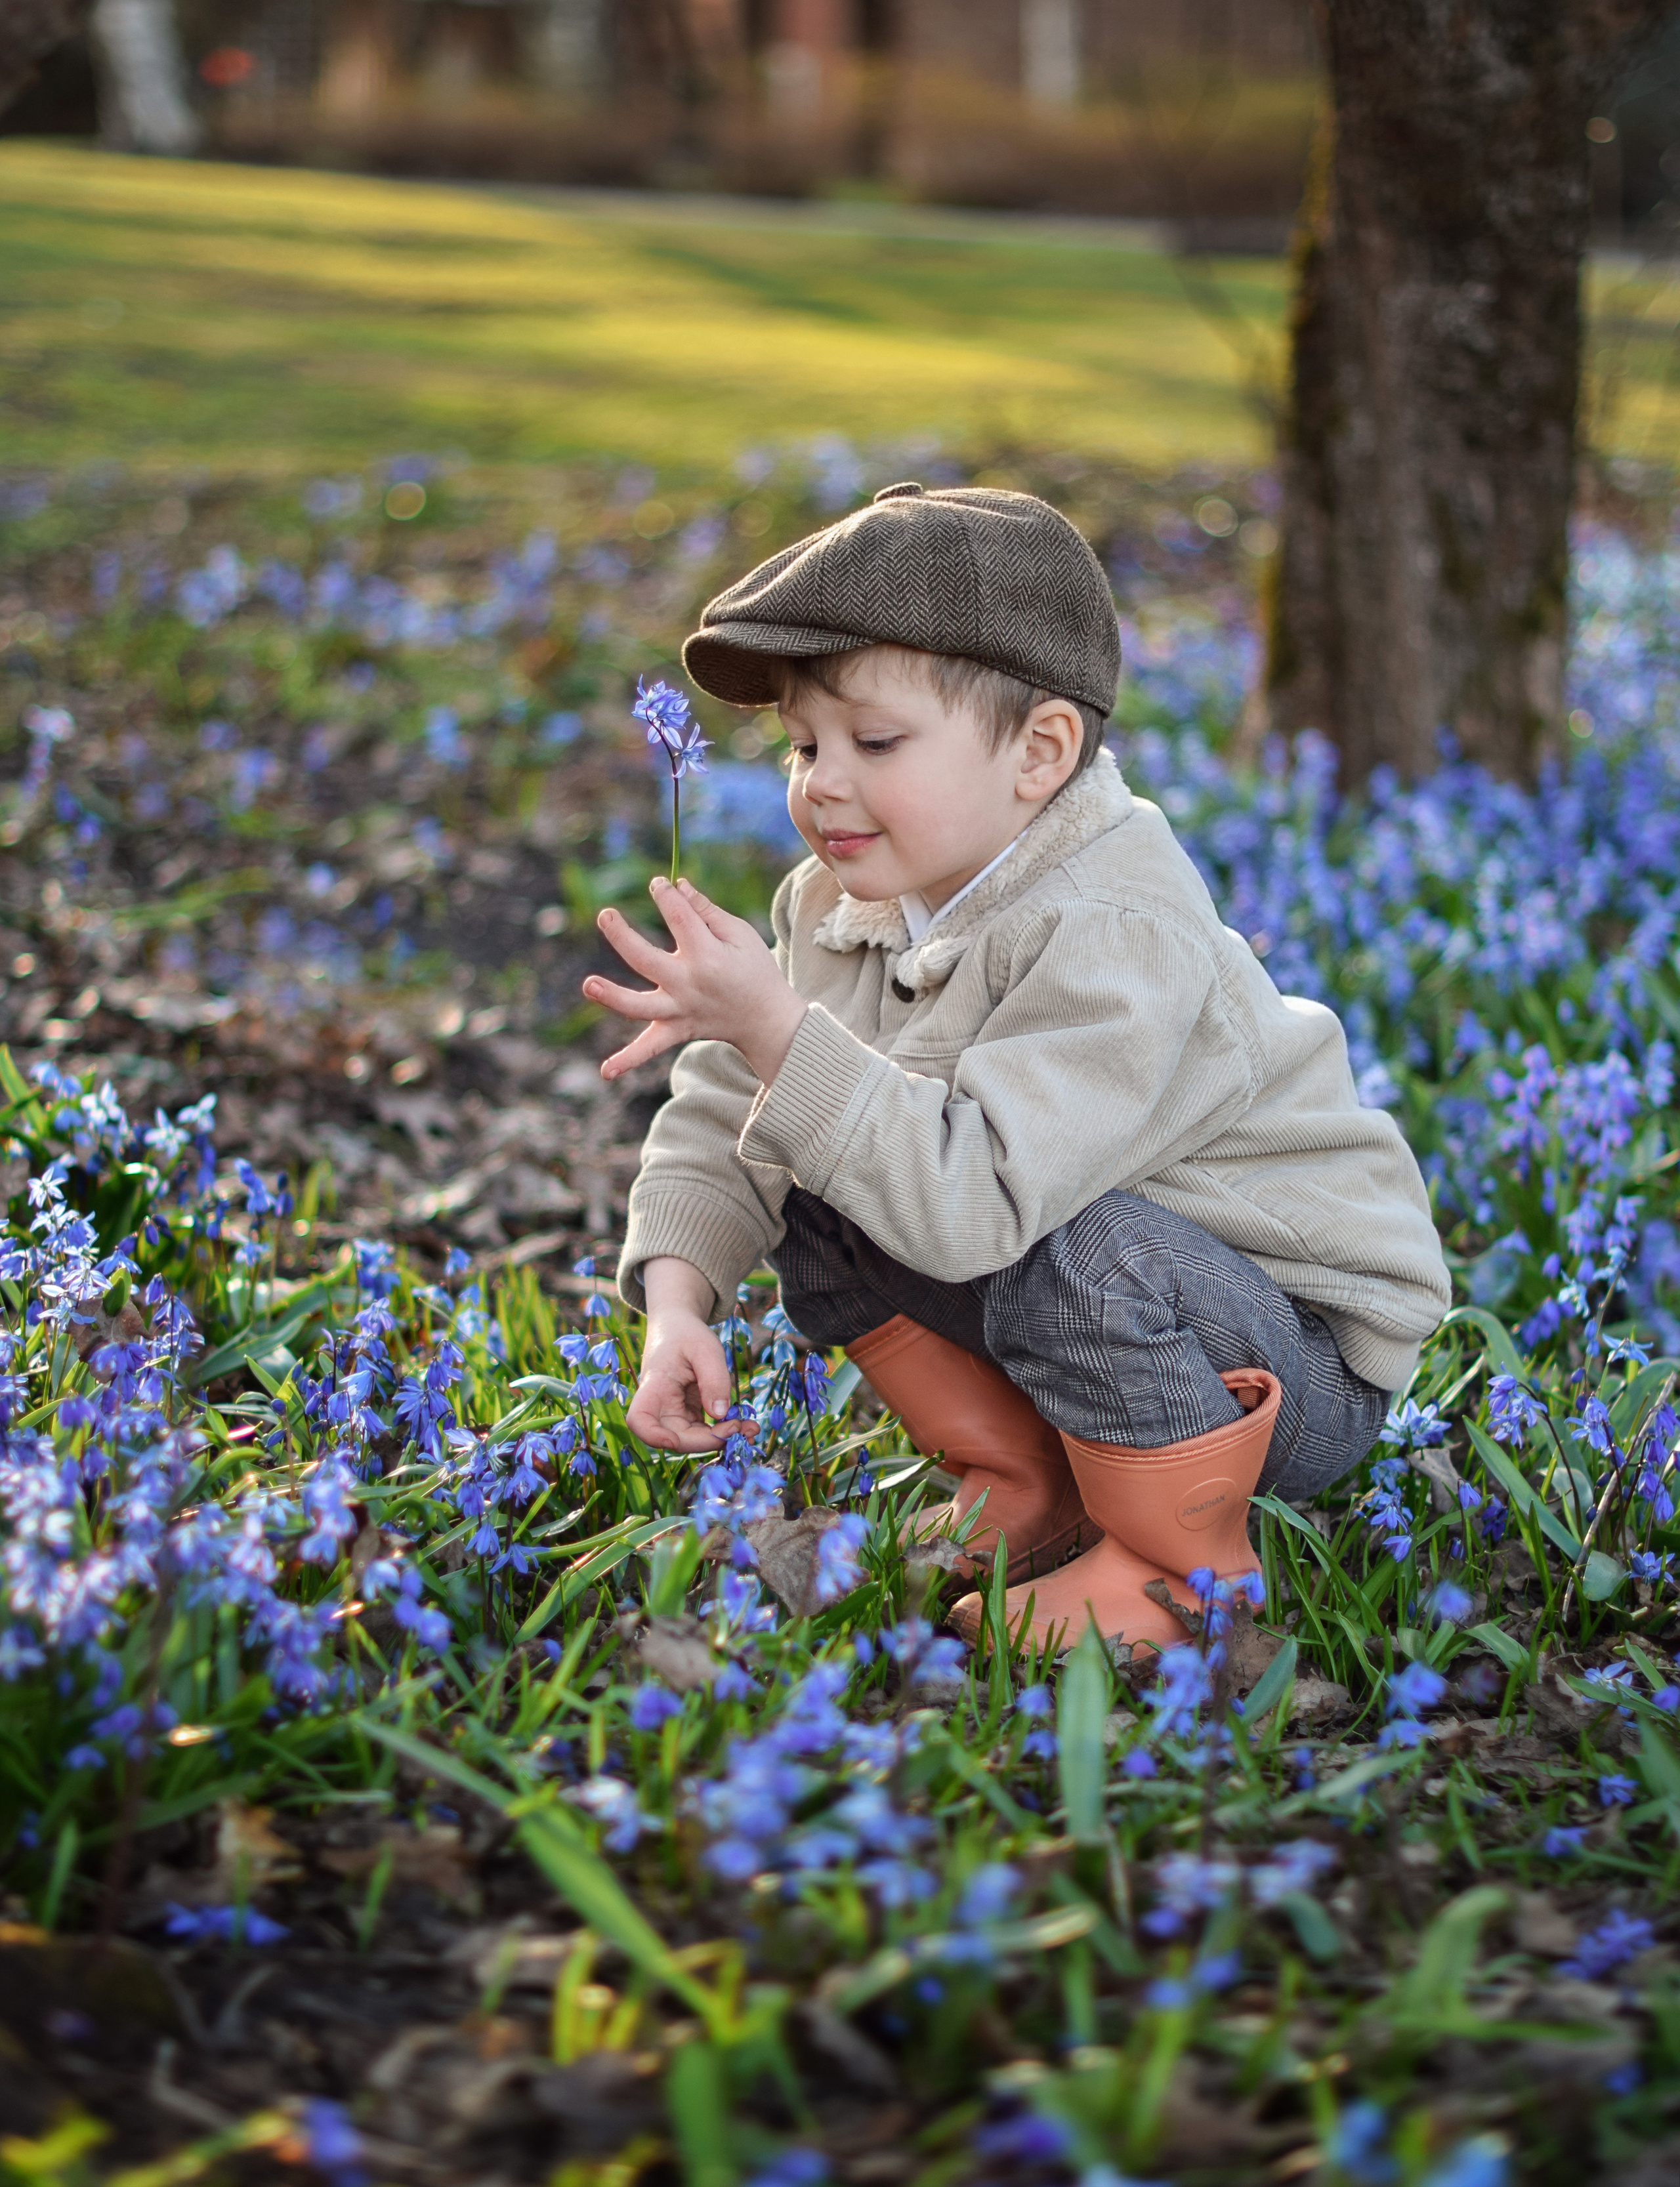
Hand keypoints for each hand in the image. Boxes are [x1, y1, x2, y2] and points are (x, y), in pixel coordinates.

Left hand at [583, 876, 807, 1084]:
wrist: (767, 1020)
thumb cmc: (755, 970)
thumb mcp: (740, 934)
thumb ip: (706, 910)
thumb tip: (677, 884)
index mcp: (707, 955)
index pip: (678, 917)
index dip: (665, 895)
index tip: (658, 884)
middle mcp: (689, 984)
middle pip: (645, 958)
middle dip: (622, 935)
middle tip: (605, 914)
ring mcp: (680, 1010)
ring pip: (638, 1005)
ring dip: (611, 996)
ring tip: (588, 984)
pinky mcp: (676, 1030)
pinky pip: (650, 1047)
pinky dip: (629, 1060)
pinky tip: (606, 1072)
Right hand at [626, 1308, 736, 1451]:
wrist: (679, 1328)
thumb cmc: (687, 1334)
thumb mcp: (706, 1348)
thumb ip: (714, 1379)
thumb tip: (720, 1414)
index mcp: (655, 1385)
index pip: (639, 1419)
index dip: (653, 1436)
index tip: (675, 1441)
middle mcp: (660, 1405)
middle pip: (675, 1438)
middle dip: (709, 1441)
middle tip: (742, 1428)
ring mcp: (673, 1412)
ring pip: (692, 1439)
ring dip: (721, 1439)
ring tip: (751, 1428)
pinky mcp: (687, 1414)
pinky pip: (702, 1432)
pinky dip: (723, 1432)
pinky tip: (744, 1425)